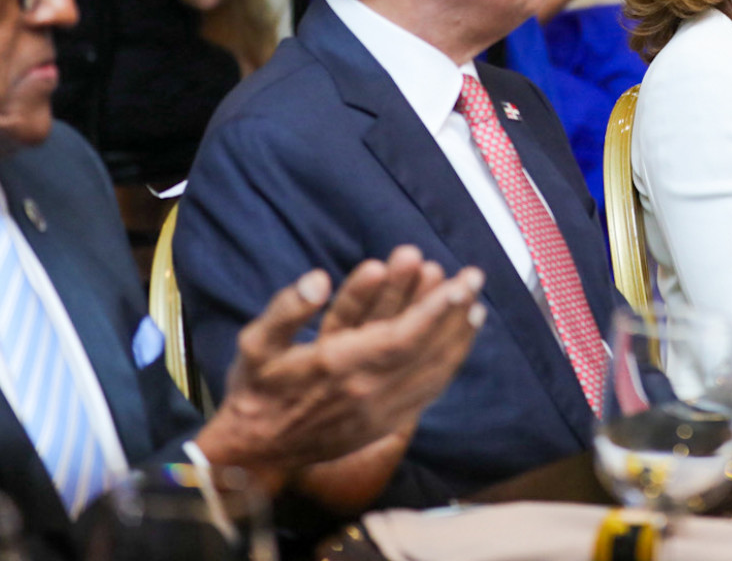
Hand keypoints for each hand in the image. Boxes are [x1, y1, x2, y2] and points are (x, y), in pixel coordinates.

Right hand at [194, 247, 485, 490]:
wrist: (254, 454)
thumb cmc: (256, 390)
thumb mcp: (256, 343)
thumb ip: (287, 308)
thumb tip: (319, 278)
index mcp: (339, 368)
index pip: (403, 336)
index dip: (437, 308)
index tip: (461, 281)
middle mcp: (366, 393)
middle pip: (426, 351)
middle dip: (454, 313)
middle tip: (475, 277)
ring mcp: (379, 414)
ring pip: (432, 375)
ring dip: (458, 339)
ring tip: (477, 308)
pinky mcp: (383, 426)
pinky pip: (426, 395)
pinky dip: (447, 368)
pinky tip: (457, 347)